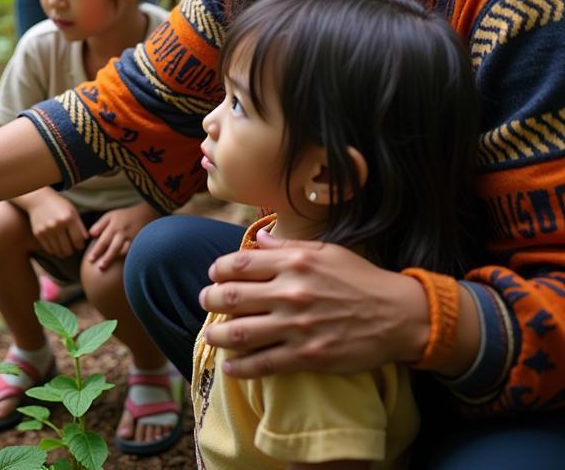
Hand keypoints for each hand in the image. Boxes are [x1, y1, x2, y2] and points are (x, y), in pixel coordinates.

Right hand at [25, 192, 88, 258]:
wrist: (39, 200)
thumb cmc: (59, 206)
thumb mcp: (72, 212)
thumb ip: (80, 226)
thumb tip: (86, 240)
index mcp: (68, 218)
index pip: (78, 240)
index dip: (80, 246)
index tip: (80, 246)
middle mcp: (57, 225)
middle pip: (68, 249)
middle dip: (71, 251)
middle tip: (72, 248)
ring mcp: (47, 230)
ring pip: (58, 252)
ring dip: (63, 253)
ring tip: (64, 249)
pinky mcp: (38, 234)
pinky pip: (49, 250)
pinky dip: (54, 251)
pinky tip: (56, 246)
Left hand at [86, 201, 159, 270]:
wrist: (144, 214)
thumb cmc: (124, 217)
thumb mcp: (110, 216)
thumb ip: (99, 225)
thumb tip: (90, 235)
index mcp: (114, 226)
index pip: (104, 240)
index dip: (97, 250)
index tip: (90, 260)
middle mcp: (123, 233)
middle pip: (115, 247)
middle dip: (108, 258)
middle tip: (100, 268)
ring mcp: (133, 238)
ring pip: (125, 250)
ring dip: (119, 260)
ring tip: (112, 269)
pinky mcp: (140, 242)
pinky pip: (134, 252)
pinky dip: (130, 259)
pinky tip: (126, 268)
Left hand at [199, 229, 428, 377]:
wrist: (399, 316)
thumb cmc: (361, 279)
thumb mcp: (326, 251)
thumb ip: (289, 246)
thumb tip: (262, 238)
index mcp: (294, 263)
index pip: (240, 264)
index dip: (219, 269)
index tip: (215, 274)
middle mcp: (291, 292)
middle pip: (233, 296)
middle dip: (211, 299)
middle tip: (205, 301)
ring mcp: (297, 326)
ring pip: (241, 332)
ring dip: (217, 334)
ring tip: (211, 335)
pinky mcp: (307, 356)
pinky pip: (264, 364)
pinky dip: (241, 368)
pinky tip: (230, 367)